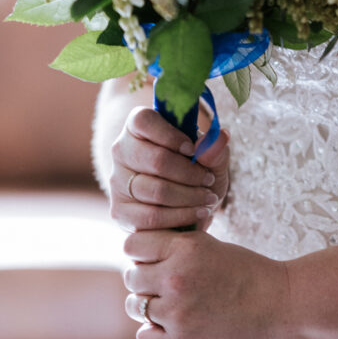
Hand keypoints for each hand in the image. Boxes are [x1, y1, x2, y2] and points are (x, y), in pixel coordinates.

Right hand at [109, 106, 229, 231]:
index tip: (192, 150)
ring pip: (156, 190)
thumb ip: (215, 146)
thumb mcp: (212, 156)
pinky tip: (199, 212)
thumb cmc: (196, 169)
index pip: (143, 121)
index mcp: (137, 126)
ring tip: (208, 197)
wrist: (187, 202)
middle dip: (190, 173)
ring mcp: (117, 182)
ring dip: (189, 196)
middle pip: (156, 160)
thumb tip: (220, 136)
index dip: (171, 136)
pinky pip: (151, 217)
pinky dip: (181, 216)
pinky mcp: (120, 212)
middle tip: (209, 179)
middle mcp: (121, 150)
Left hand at [123, 229, 289, 338]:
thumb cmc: (248, 272)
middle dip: (144, 278)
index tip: (154, 257)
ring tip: (173, 304)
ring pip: (136, 306)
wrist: (280, 306)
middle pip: (132, 276)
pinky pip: (145, 336)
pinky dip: (154, 331)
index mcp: (185, 248)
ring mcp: (177, 313)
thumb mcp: (211, 246)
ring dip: (148, 305)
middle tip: (165, 283)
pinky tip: (175, 324)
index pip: (133, 244)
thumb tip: (140, 252)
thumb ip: (177, 248)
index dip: (142, 250)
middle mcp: (176, 279)